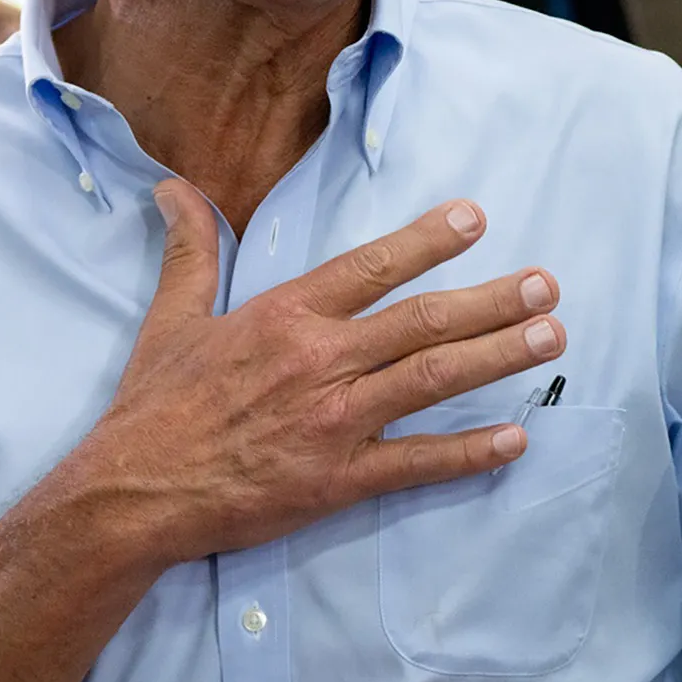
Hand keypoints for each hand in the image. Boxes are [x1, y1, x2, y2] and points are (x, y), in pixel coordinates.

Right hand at [67, 178, 566, 564]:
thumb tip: (174, 188)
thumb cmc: (155, 406)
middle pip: (422, 321)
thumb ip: (192, 250)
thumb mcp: (172, 317)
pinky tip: (516, 439)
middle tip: (548, 285)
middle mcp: (319, 362)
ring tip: (550, 338)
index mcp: (285, 316)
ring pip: (432, 379)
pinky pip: (417, 462)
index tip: (477, 218)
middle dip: (492, 300)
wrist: (131, 494)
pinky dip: (469, 452)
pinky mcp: (338, 479)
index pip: (370, 267)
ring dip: (497, 357)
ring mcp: (334, 422)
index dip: (427, 240)